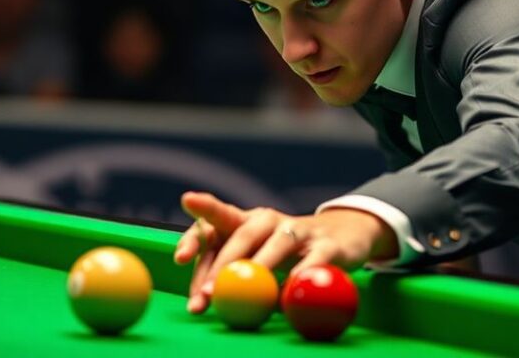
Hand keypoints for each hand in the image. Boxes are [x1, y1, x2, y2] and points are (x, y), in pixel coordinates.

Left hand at [174, 192, 397, 313]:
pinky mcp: (326, 245)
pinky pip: (310, 264)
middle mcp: (269, 219)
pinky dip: (297, 280)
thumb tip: (199, 300)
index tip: (179, 258)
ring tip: (243, 297)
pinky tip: (288, 297)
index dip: (196, 238)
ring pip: (276, 245)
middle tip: (206, 295)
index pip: (214, 223)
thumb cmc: (284, 249)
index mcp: (245, 219)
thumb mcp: (254, 253)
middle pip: (242, 236)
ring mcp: (299, 229)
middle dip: (222, 267)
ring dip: (258, 271)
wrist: (340, 236)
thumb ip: (230, 272)